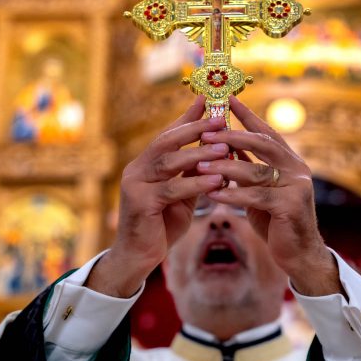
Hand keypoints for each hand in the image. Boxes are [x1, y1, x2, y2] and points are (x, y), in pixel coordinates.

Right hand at [86, 96, 226, 296]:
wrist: (137, 258)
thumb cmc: (161, 226)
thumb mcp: (180, 196)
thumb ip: (191, 175)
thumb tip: (215, 153)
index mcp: (145, 164)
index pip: (168, 134)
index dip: (188, 118)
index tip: (209, 101)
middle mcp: (137, 169)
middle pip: (167, 141)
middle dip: (195, 128)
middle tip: (220, 119)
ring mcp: (135, 185)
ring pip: (169, 162)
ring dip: (199, 154)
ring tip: (224, 148)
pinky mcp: (140, 204)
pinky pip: (171, 189)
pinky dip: (196, 185)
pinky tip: (216, 183)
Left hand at [197, 96, 342, 296]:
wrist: (298, 254)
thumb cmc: (276, 221)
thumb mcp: (260, 190)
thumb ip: (249, 168)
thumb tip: (227, 146)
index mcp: (290, 161)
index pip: (266, 132)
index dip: (247, 116)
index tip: (227, 99)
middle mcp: (297, 168)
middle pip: (262, 144)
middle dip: (231, 137)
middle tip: (205, 134)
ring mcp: (297, 187)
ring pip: (256, 171)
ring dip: (224, 167)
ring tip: (200, 166)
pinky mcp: (291, 207)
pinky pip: (256, 197)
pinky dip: (232, 194)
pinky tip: (212, 194)